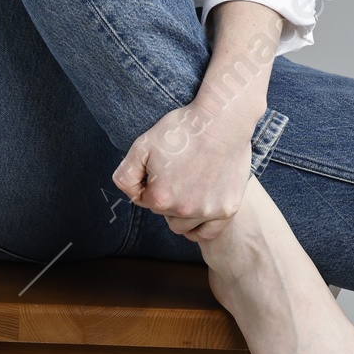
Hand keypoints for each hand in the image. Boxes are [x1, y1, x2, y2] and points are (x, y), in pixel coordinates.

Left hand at [113, 101, 254, 240]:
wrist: (223, 121)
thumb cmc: (183, 129)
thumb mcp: (143, 145)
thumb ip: (125, 174)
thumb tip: (129, 192)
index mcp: (160, 197)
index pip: (144, 200)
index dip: (150, 182)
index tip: (162, 166)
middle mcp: (183, 210)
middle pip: (164, 212)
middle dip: (166, 196)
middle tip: (178, 171)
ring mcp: (207, 212)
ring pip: (183, 225)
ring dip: (182, 212)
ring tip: (190, 186)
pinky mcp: (227, 210)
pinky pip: (207, 232)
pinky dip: (201, 226)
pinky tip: (199, 210)